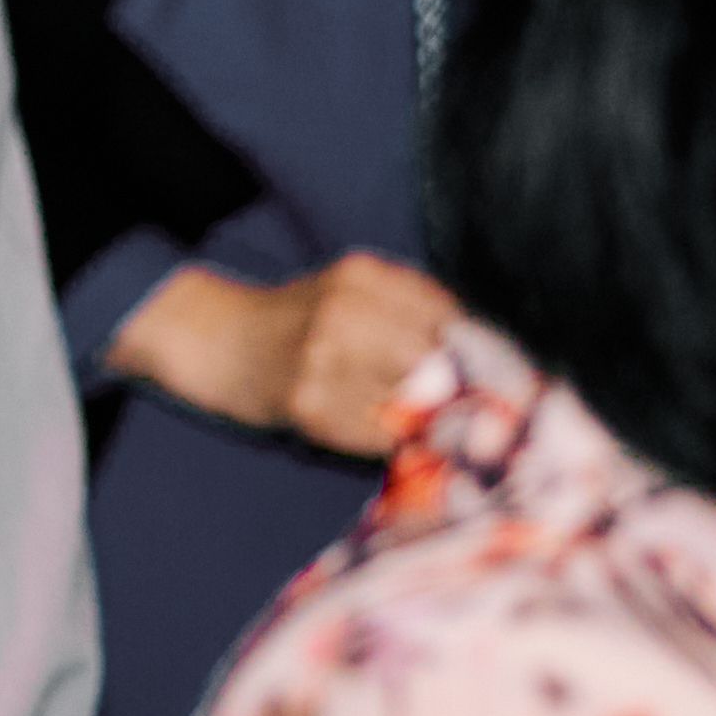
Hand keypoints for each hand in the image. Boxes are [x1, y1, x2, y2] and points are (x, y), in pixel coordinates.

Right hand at [110, 253, 456, 458]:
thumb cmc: (296, 320)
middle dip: (463, 391)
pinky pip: (378, 433)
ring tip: (437, 430)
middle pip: (438, 361)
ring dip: (433, 421)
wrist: (215, 340)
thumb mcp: (349, 291)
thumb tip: (485, 359)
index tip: (499, 382)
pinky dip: (395, 440)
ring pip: (413, 400)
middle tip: (476, 416)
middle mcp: (344, 311)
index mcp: (362, 276)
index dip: (483, 356)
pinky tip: (392, 437)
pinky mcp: (308, 405)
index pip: (450, 319)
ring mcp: (323, 359)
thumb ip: (410, 311)